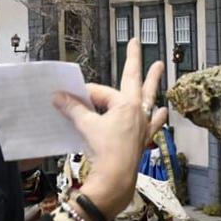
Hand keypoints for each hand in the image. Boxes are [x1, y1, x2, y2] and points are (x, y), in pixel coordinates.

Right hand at [52, 37, 166, 220]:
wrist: (116, 178)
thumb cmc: (104, 150)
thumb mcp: (86, 126)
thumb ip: (74, 109)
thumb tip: (58, 97)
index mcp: (125, 104)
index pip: (100, 93)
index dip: (83, 95)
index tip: (69, 98)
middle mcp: (138, 111)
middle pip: (135, 80)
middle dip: (134, 60)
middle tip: (136, 42)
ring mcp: (143, 124)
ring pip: (149, 97)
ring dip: (153, 82)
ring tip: (159, 67)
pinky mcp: (144, 138)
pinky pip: (153, 123)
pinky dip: (157, 117)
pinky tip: (162, 111)